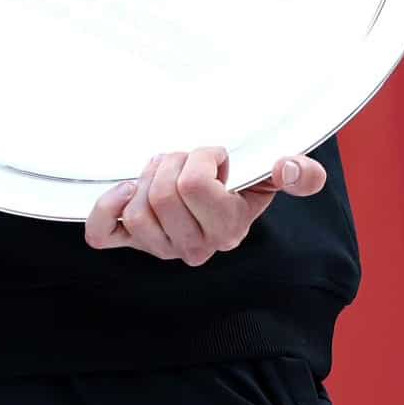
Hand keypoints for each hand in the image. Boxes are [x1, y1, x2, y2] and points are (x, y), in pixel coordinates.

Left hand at [83, 147, 325, 265]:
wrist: (212, 198)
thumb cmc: (237, 184)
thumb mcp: (270, 176)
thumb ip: (298, 173)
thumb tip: (292, 168)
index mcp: (229, 228)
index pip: (194, 185)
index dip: (200, 157)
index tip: (214, 157)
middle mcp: (196, 247)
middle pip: (162, 194)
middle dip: (171, 162)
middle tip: (184, 160)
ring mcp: (162, 247)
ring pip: (138, 210)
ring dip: (145, 177)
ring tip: (162, 170)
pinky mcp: (132, 241)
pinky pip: (104, 235)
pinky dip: (106, 209)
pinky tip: (124, 190)